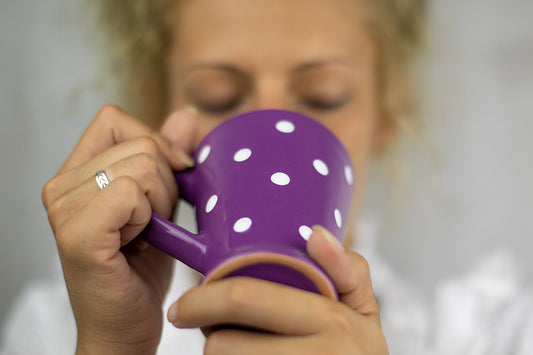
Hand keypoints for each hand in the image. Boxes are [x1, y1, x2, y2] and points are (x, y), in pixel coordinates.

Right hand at [42, 105, 196, 354]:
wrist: (127, 326)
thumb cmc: (141, 269)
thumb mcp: (161, 203)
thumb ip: (168, 157)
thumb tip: (186, 114)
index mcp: (76, 174)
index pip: (113, 119)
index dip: (154, 140)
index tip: (175, 174)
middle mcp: (61, 187)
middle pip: (139, 144)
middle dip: (166, 183)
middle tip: (153, 223)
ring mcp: (63, 209)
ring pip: (141, 166)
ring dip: (160, 204)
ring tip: (145, 235)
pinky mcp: (77, 233)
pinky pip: (130, 192)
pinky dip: (149, 217)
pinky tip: (139, 242)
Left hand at [168, 226, 387, 354]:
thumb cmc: (356, 354)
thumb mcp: (363, 312)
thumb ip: (347, 269)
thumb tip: (316, 233)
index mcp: (331, 318)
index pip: (245, 299)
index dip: (201, 300)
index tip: (182, 305)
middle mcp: (320, 353)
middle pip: (224, 344)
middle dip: (202, 333)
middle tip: (196, 327)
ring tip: (231, 345)